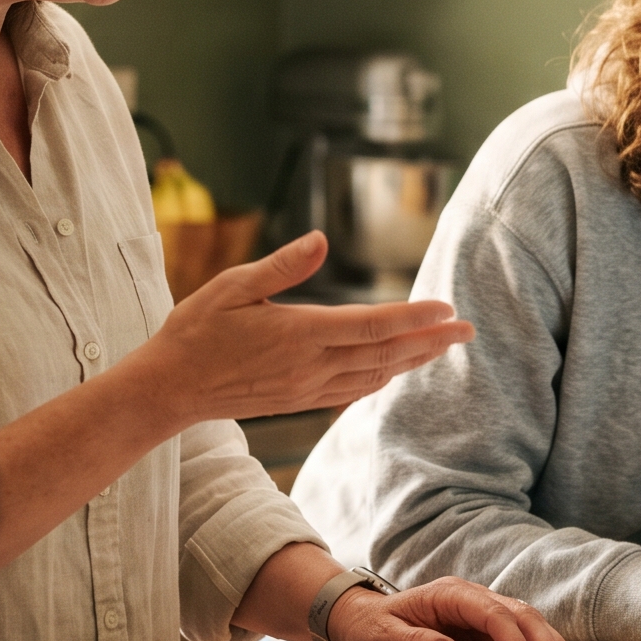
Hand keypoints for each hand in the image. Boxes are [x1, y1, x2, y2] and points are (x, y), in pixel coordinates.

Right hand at [136, 231, 473, 427]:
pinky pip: (352, 391)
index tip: (448, 309)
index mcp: (298, 333)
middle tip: (469, 330)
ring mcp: (307, 388)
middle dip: (431, 341)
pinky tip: (396, 369)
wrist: (170, 388)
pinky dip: (382, 378)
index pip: (372, 325)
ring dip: (413, 361)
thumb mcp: (232, 286)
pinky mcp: (299, 400)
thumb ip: (281, 266)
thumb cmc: (196, 329)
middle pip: (385, 353)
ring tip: (444, 347)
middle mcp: (310, 366)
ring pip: (375, 375)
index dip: (414, 318)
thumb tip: (320, 240)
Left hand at [326, 576, 580, 640]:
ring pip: (525, 621)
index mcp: (449, 594)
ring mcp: (479, 611)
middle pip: (519, 613)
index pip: (493, 613)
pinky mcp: (482, 627)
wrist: (365, 619)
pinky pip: (517, 635)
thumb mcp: (383, 638)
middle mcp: (471, 597)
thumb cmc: (372, 627)